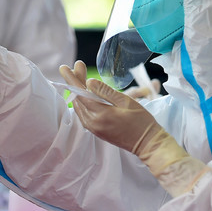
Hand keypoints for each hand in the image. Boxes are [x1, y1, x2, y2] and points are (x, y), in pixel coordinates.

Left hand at [59, 64, 208, 196]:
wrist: (148, 144)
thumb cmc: (141, 121)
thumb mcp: (126, 102)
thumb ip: (106, 92)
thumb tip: (88, 82)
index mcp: (100, 114)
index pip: (81, 93)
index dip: (72, 79)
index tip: (63, 67)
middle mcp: (93, 123)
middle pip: (78, 99)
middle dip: (75, 82)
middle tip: (77, 66)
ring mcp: (94, 129)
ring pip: (80, 107)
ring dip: (78, 91)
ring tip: (80, 76)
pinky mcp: (97, 132)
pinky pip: (84, 114)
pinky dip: (82, 102)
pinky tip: (84, 93)